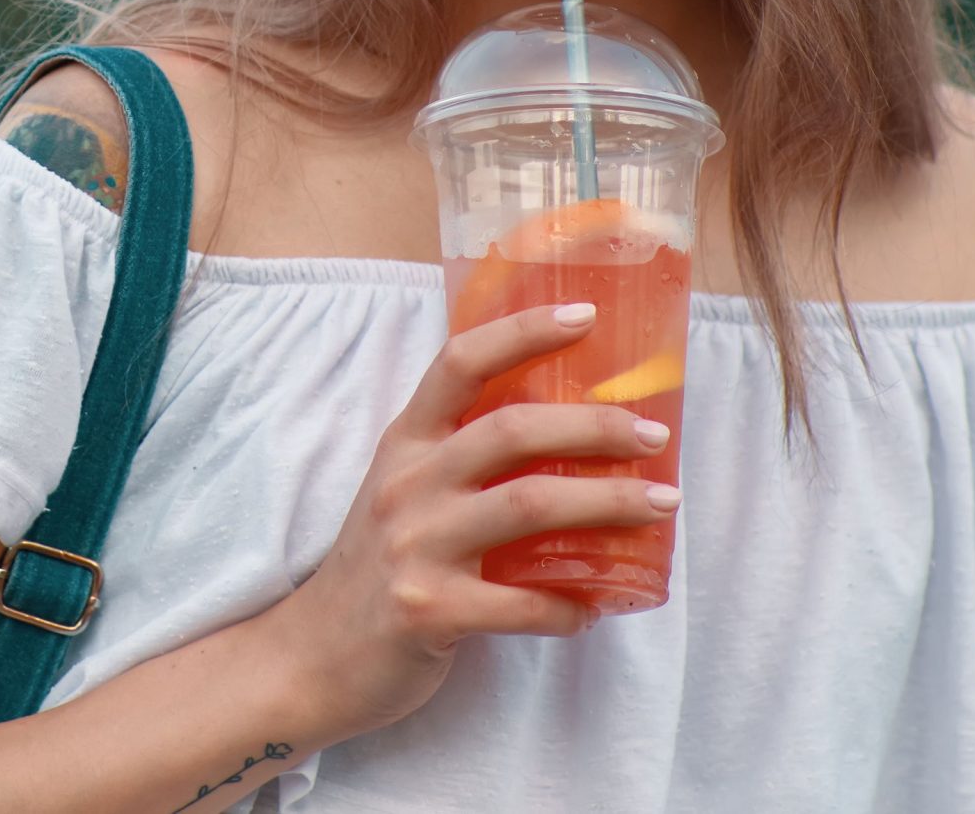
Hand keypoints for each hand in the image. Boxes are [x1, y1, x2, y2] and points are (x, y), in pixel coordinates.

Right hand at [261, 302, 681, 739]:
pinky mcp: (428, 610)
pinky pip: (520, 604)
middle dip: (595, 427)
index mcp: (405, 444)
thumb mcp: (404, 494)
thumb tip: (568, 441)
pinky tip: (593, 609)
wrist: (314, 656)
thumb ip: (461, 463)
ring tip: (660, 505)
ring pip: (528, 505)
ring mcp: (414, 546)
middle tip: (654, 436)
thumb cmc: (378, 568)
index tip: (586, 316)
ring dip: (607, 503)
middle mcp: (407, 483)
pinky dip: (568, 606)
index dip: (523, 331)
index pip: (460, 363)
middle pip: (511, 431)